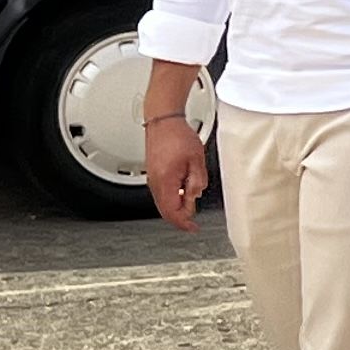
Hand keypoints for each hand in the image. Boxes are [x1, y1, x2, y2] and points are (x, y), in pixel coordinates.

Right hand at [147, 114, 208, 231]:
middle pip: (165, 211)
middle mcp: (155, 182)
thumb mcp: (197, 160)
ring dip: (177, 206)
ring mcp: (152, 178)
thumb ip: (197, 182)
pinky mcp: (153, 173)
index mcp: (166, 181)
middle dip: (181, 217)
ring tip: (191, 197)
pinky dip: (172, 197)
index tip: (193, 227)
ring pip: (163, 203)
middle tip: (194, 216)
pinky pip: (161, 193)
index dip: (183, 223)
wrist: (163, 121)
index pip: (172, 212)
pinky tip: (183, 190)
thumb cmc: (178, 136)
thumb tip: (194, 197)